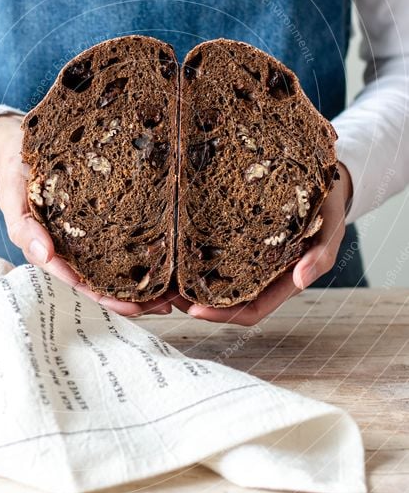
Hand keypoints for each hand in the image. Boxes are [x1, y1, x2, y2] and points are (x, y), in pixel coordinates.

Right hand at [0, 114, 171, 316]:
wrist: (20, 142)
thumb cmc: (17, 172)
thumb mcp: (14, 196)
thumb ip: (24, 228)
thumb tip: (45, 256)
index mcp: (53, 250)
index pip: (82, 282)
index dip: (107, 297)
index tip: (134, 307)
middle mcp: (75, 246)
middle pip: (107, 280)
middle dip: (136, 297)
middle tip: (165, 306)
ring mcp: (90, 232)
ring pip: (120, 263)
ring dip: (147, 279)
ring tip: (177, 291)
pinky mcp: (103, 212)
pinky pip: (126, 234)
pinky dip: (147, 248)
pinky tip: (171, 255)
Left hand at [171, 162, 352, 324]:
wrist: (324, 176)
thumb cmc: (328, 204)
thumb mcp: (331, 227)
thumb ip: (321, 256)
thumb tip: (301, 281)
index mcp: (282, 280)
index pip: (251, 310)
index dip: (223, 316)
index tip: (195, 310)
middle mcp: (261, 272)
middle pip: (226, 300)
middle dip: (196, 302)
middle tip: (164, 295)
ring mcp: (248, 255)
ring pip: (215, 278)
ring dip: (189, 282)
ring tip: (161, 275)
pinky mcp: (237, 234)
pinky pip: (213, 250)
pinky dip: (193, 255)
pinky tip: (174, 247)